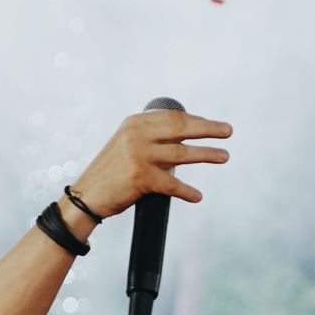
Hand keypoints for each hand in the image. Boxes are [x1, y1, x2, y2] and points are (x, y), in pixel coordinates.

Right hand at [70, 110, 231, 217]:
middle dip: (208, 129)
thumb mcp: (126, 146)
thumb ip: (150, 139)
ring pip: (182, 153)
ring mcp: (139, 155)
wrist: (86, 197)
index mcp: (134, 123)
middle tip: (227, 132)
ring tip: (223, 156)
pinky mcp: (141, 177)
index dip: (197, 120)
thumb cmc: (110, 174)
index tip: (213, 125)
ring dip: (206, 155)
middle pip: (181, 128)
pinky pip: (172, 184)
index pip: (173, 117)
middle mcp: (137, 135)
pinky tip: (197, 196)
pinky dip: (186, 191)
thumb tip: (183, 139)